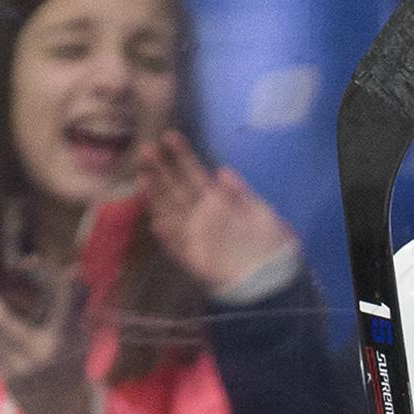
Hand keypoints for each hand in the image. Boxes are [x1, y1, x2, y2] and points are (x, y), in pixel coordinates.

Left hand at [0, 233, 92, 413]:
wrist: (63, 409)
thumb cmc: (71, 362)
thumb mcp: (81, 333)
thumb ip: (74, 303)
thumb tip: (73, 268)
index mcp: (65, 338)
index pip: (54, 296)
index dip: (41, 272)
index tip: (27, 260)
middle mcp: (42, 354)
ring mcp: (21, 369)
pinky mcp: (6, 379)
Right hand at [139, 130, 298, 298]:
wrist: (270, 277)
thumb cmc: (267, 242)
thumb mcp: (260, 212)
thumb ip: (241, 192)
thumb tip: (222, 170)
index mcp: (217, 201)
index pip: (195, 173)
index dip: (182, 155)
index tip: (169, 135)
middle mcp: (200, 215)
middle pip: (176, 188)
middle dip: (161, 169)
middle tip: (146, 148)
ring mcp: (194, 235)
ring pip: (170, 212)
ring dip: (156, 197)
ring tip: (144, 178)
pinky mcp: (192, 258)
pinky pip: (177, 247)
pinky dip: (168, 237)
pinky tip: (158, 225)